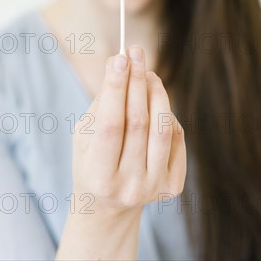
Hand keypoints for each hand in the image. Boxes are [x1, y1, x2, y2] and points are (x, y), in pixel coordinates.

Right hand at [71, 44, 186, 215]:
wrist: (109, 207)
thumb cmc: (91, 162)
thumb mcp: (84, 136)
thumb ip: (102, 102)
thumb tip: (118, 62)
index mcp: (98, 176)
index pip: (110, 124)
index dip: (116, 89)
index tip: (119, 57)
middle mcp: (128, 186)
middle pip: (138, 122)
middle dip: (137, 81)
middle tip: (135, 53)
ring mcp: (153, 188)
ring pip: (162, 127)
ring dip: (157, 93)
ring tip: (148, 74)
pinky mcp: (173, 187)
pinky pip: (176, 138)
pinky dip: (167, 115)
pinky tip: (157, 105)